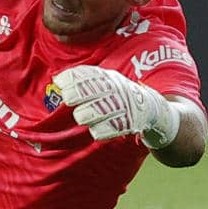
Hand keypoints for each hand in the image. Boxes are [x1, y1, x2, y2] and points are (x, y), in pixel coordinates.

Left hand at [52, 65, 180, 147]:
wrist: (152, 108)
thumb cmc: (118, 94)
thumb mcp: (104, 81)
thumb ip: (83, 79)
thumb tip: (56, 79)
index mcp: (110, 79)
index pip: (91, 76)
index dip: (75, 78)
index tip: (60, 82)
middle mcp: (118, 91)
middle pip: (97, 91)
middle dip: (81, 94)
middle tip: (68, 99)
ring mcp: (126, 107)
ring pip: (104, 110)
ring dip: (90, 114)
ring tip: (81, 117)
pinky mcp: (131, 123)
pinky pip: (115, 128)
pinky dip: (103, 131)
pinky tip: (94, 132)